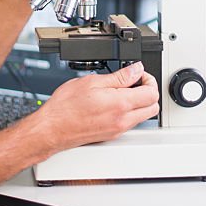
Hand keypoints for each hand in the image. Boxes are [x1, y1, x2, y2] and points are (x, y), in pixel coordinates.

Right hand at [30, 61, 159, 153]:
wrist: (52, 129)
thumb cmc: (66, 107)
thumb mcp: (92, 81)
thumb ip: (120, 76)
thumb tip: (136, 69)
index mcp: (120, 104)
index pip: (152, 93)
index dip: (149, 79)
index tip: (138, 74)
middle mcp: (123, 120)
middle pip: (153, 107)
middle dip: (148, 92)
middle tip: (135, 82)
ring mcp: (118, 129)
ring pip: (143, 116)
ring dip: (140, 103)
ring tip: (123, 91)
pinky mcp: (112, 135)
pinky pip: (131, 123)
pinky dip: (130, 112)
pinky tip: (115, 102)